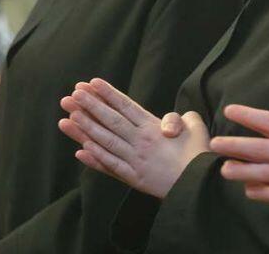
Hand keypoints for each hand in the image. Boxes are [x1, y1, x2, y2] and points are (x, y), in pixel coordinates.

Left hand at [58, 78, 208, 198]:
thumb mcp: (195, 127)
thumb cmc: (199, 154)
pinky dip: (95, 158)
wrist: (200, 185)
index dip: (108, 93)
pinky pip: (110, 166)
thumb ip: (179, 118)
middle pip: (111, 120)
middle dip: (90, 106)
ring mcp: (135, 160)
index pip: (126, 105)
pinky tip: (81, 150)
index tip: (91, 83)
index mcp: (154, 126)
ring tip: (68, 117)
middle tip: (72, 95)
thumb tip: (167, 123)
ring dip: (85, 129)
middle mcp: (141, 141)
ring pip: (105, 141)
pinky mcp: (134, 178)